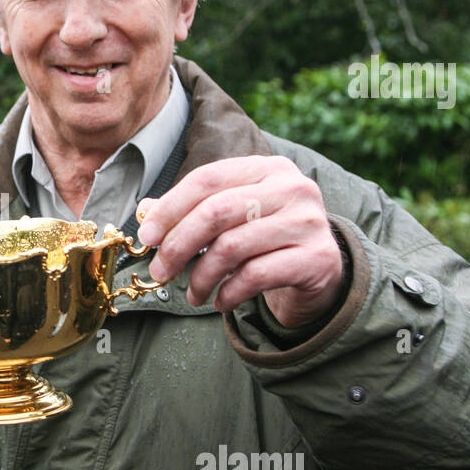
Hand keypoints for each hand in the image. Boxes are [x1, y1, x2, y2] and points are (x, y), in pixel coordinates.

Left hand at [136, 155, 344, 328]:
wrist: (323, 272)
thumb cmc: (268, 241)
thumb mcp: (234, 218)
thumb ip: (194, 209)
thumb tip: (146, 211)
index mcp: (268, 168)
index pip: (207, 179)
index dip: (170, 208)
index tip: (147, 236)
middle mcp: (293, 188)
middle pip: (216, 212)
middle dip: (179, 245)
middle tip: (160, 270)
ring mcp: (308, 222)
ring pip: (232, 247)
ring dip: (201, 276)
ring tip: (194, 294)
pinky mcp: (317, 258)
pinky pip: (255, 276)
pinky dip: (228, 293)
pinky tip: (220, 302)